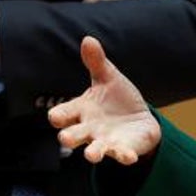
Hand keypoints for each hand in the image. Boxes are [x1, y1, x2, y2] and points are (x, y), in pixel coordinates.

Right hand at [48, 37, 159, 164]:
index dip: (58, 116)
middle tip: (65, 138)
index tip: (55, 116)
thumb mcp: (108, 78)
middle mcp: (89, 128)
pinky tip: (129, 156)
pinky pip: (121, 155)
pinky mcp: (122, 150)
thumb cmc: (117, 99)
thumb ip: (97, 62)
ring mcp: (105, 141)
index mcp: (82, 110)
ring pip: (94, 150)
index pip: (64, 114)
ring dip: (93, 153)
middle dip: (68, 137)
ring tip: (91, 155)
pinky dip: (124, 156)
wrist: (139, 120)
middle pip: (73, 135)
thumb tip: (88, 39)